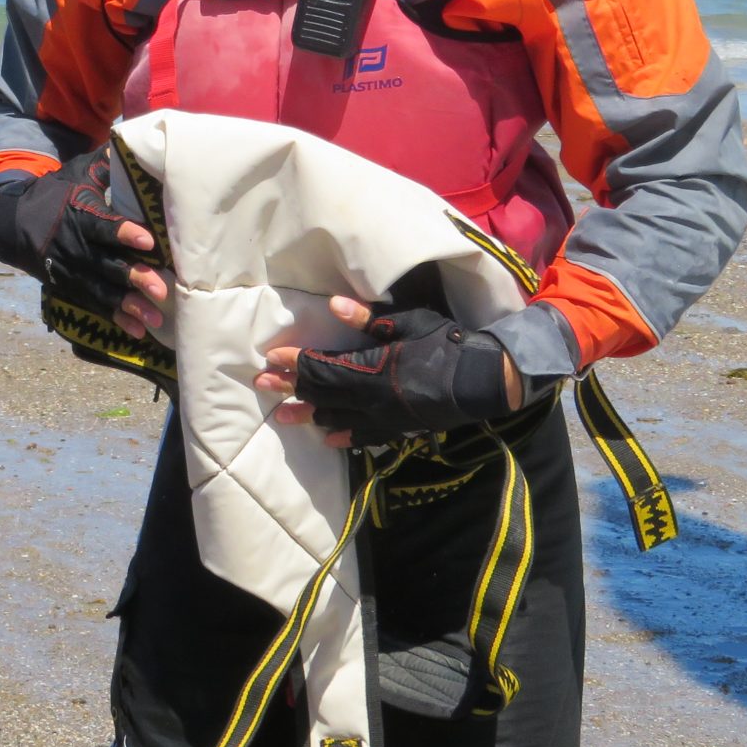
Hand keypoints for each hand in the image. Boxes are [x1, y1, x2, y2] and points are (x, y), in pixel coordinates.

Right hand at [0, 148, 169, 337]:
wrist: (12, 222)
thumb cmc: (54, 194)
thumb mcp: (75, 175)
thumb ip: (105, 165)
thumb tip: (132, 144)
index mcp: (77, 214)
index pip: (102, 226)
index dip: (124, 234)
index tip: (147, 241)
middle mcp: (73, 246)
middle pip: (106, 265)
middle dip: (133, 278)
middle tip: (161, 289)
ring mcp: (69, 270)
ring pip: (101, 291)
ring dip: (128, 306)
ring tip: (155, 318)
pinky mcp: (67, 287)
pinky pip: (93, 305)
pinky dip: (115, 319)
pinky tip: (137, 331)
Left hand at [256, 301, 521, 447]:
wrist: (484, 379)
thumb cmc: (446, 343)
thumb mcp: (409, 322)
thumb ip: (369, 320)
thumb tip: (334, 307)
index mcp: (373, 368)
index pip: (323, 366)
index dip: (296, 361)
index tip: (272, 357)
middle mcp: (372, 398)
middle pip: (322, 393)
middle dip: (291, 387)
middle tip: (262, 385)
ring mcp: (385, 418)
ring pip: (337, 418)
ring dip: (308, 415)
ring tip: (283, 415)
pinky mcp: (399, 429)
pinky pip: (365, 438)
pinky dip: (344, 437)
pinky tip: (329, 439)